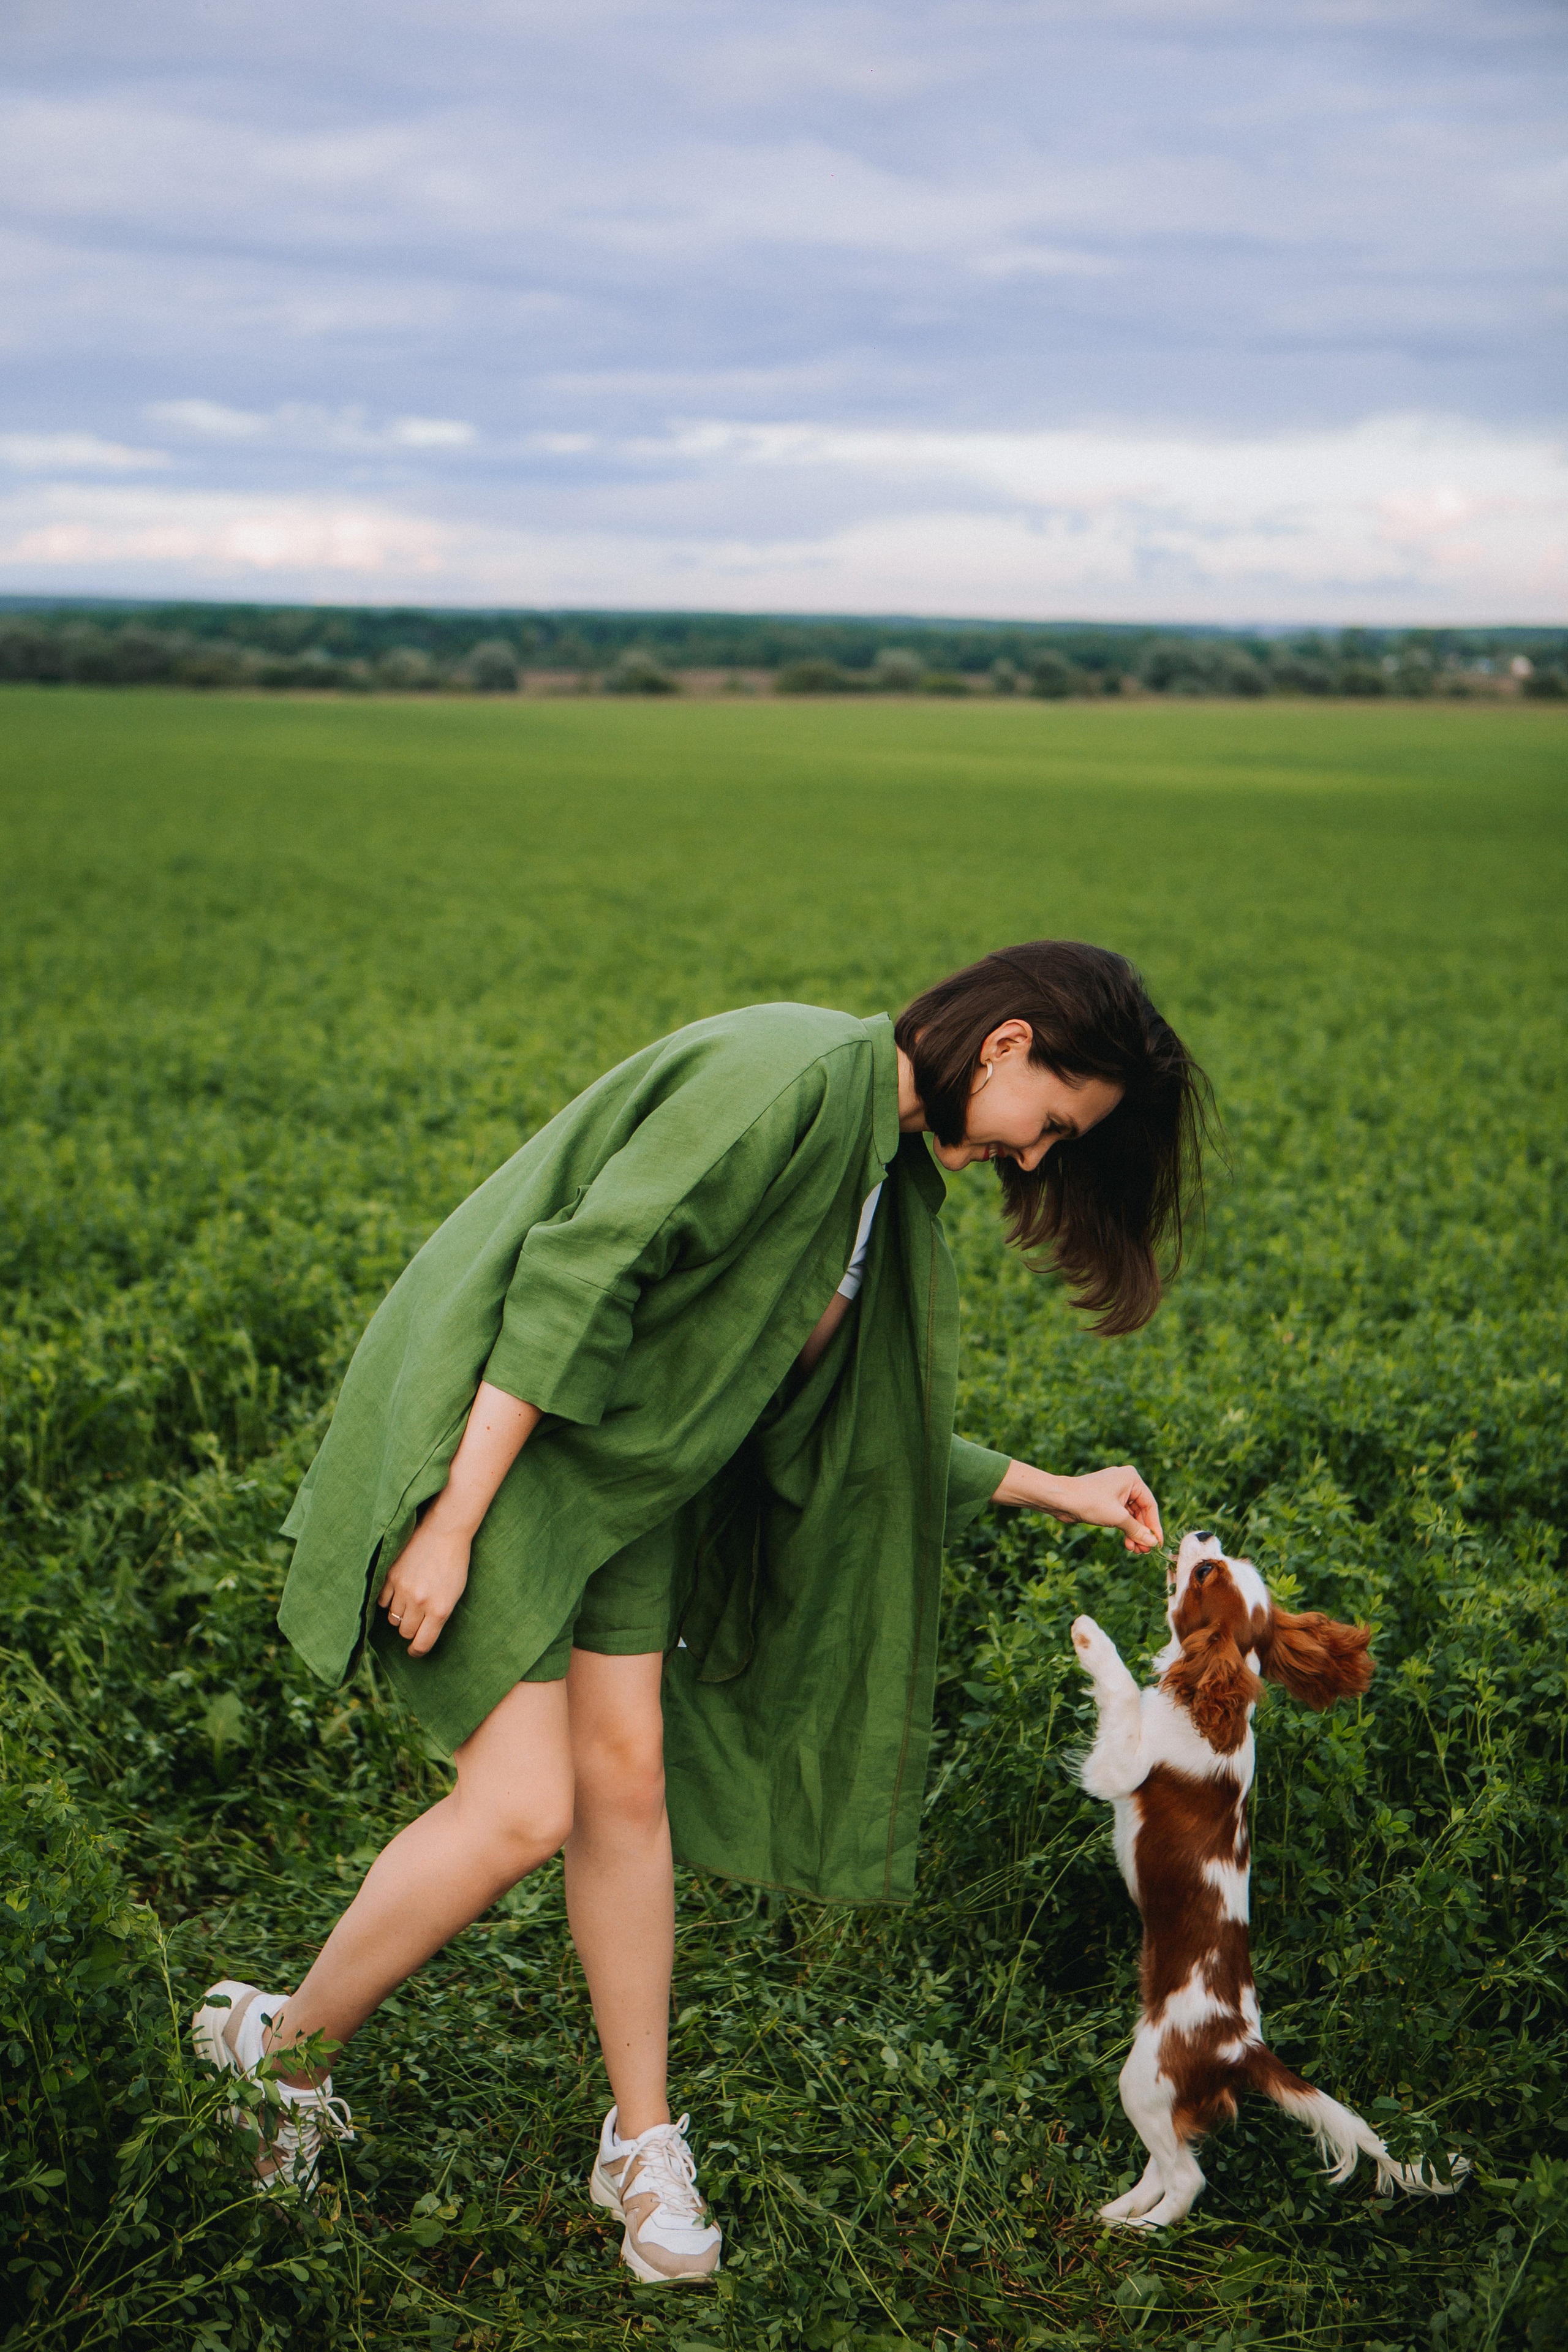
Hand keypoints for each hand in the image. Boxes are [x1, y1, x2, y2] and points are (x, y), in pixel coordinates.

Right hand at [376, 1510, 471, 1656]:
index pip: (422, 1644)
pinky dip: (387, 1599)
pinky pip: (381, 1600)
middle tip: (416, 1617)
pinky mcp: (390, 1576)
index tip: (414, 1651)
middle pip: (405, 1631)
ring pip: (392, 1618)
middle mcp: (420, 1602)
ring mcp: (403, 1589)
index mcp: (440, 1610)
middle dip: (410, 1628)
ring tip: (408, 1600)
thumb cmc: (454, 1563)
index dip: (417, 1651)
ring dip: (399, 1614)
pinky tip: (397, 1590)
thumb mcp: (455, 1593)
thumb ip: (438, 1615)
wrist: (444, 1530)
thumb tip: (420, 1634)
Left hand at [1052, 1465, 1162, 1553]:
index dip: (1154, 1526)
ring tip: (1136, 1550)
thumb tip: (1153, 1543)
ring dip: (1133, 1533)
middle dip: (1142, 1532)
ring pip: (1130, 1516)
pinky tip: (1127, 1544)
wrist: (1061, 1500)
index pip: (1150, 1505)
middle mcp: (1125, 1482)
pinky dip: (1124, 1529)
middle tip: (1145, 1551)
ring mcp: (1115, 1491)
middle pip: (1141, 1512)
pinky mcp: (1106, 1501)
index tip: (1157, 1544)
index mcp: (1131, 1478)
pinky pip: (1120, 1516)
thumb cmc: (1089, 1502)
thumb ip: (1137, 1530)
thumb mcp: (1118, 1518)